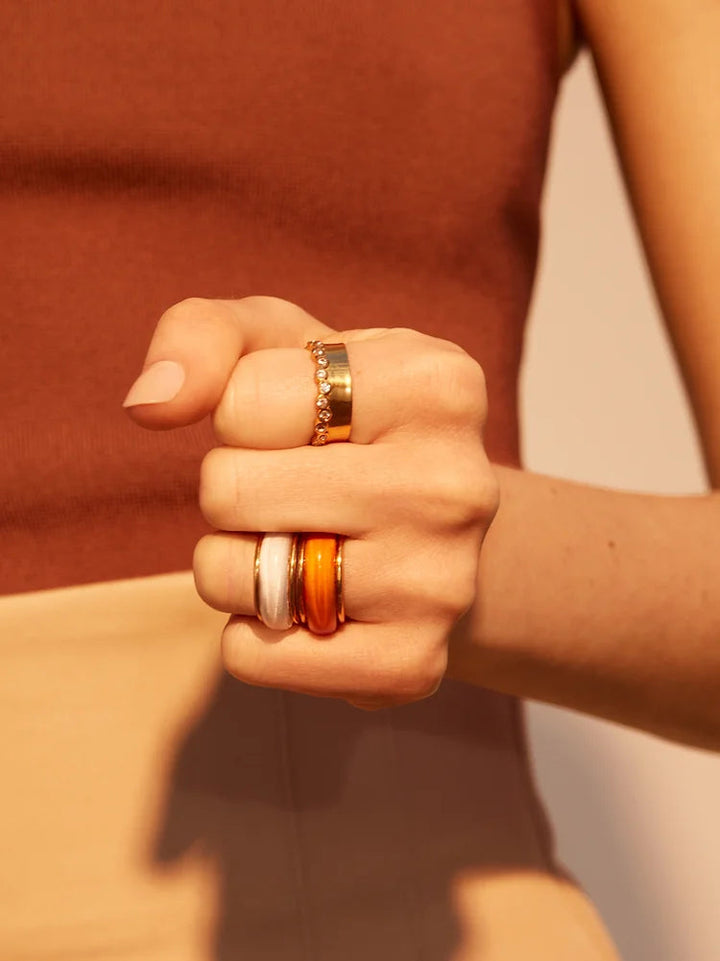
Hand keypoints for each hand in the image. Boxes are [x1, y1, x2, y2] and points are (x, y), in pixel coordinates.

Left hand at [123, 296, 499, 708]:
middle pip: (228, 489)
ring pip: (232, 576)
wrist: (435, 527)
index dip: (241, 416)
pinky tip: (306, 605)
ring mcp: (439, 584)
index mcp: (438, 384)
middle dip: (234, 488)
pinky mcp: (410, 665)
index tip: (303, 425)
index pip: (240, 403)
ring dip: (235, 561)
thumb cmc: (346, 420)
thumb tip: (149, 403)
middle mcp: (454, 486)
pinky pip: (249, 655)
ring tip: (300, 543)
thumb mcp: (285, 345)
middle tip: (296, 489)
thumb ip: (205, 336)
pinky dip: (251, 631)